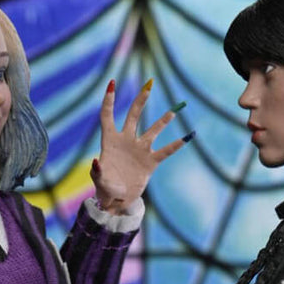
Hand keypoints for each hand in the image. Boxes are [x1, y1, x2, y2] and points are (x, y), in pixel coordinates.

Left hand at [90, 79, 191, 213]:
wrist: (117, 199)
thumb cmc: (105, 187)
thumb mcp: (99, 180)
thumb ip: (97, 171)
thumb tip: (96, 162)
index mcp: (110, 141)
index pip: (108, 116)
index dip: (109, 100)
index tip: (112, 84)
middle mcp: (126, 141)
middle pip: (133, 116)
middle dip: (141, 101)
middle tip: (149, 86)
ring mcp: (139, 150)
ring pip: (152, 131)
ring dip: (163, 121)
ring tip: (173, 111)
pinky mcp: (150, 162)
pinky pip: (165, 152)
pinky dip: (175, 145)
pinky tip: (187, 137)